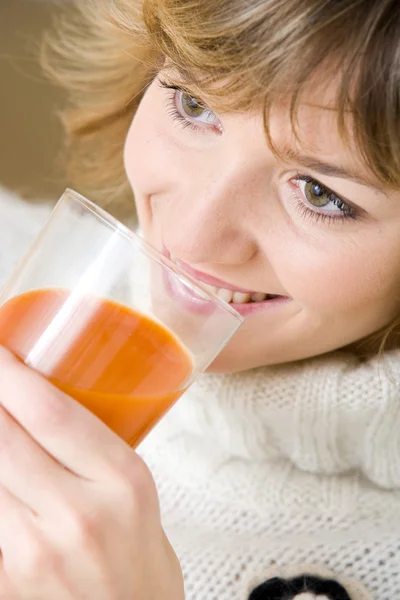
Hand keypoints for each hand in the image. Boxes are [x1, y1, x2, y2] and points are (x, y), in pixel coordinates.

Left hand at [0, 346, 183, 599]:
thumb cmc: (140, 559)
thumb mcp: (135, 491)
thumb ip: (90, 450)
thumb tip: (36, 404)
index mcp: (122, 480)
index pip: (51, 412)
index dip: (10, 373)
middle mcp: (79, 514)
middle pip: (5, 437)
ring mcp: (36, 552)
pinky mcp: (6, 581)